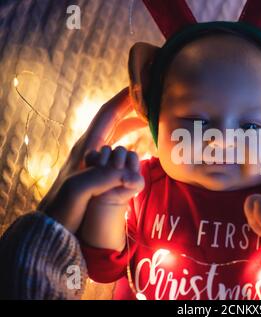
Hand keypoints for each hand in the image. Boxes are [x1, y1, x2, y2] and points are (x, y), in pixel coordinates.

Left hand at [39, 88, 143, 233]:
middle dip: (131, 109)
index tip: (141, 87)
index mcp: (86, 147)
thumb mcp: (80, 190)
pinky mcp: (96, 172)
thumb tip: (129, 172)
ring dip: (131, 125)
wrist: (51, 227)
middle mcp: (89, 149)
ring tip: (149, 122)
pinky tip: (138, 148)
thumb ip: (103, 177)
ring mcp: (92, 160)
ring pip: (115, 134)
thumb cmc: (63, 209)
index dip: (124, 99)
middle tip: (152, 104)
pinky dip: (129, 142)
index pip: (108, 115)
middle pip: (113, 120)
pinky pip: (116, 150)